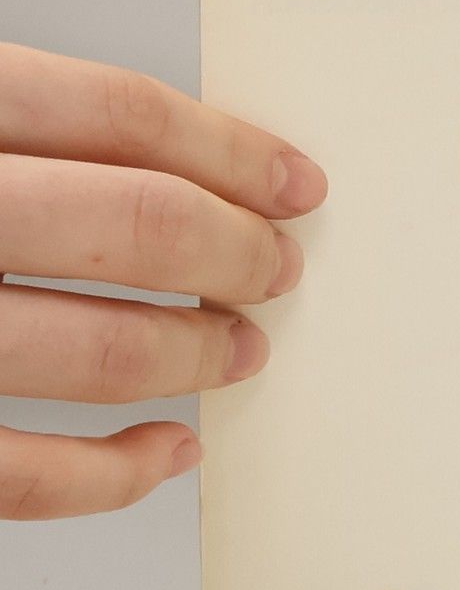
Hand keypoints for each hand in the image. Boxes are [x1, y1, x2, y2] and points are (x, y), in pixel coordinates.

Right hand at [0, 43, 322, 518]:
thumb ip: (35, 135)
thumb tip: (197, 175)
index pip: (117, 115)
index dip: (230, 153)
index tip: (300, 186)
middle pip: (134, 223)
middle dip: (236, 251)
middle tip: (282, 270)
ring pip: (95, 349)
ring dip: (195, 353)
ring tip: (244, 347)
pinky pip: (29, 473)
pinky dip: (115, 472)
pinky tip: (172, 446)